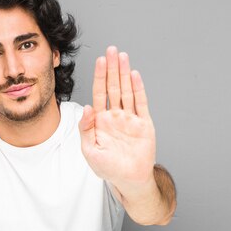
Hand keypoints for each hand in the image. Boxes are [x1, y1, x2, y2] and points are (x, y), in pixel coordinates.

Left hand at [78, 46, 155, 184]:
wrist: (129, 180)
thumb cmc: (108, 168)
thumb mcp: (90, 150)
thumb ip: (86, 129)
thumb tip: (86, 108)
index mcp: (101, 120)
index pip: (99, 93)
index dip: (99, 76)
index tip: (100, 60)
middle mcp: (115, 116)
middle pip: (113, 87)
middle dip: (112, 68)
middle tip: (112, 50)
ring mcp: (130, 119)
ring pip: (127, 91)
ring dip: (124, 74)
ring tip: (123, 57)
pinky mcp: (144, 124)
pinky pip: (141, 103)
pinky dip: (138, 89)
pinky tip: (135, 75)